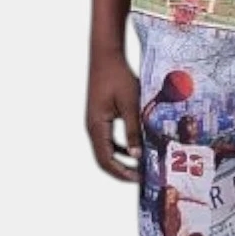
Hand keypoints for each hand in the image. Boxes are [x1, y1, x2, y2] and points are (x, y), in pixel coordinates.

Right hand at [85, 51, 142, 181]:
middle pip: (104, 159)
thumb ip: (134, 130)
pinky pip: (108, 140)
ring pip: (106, 151)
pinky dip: (121, 149)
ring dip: (122, 160)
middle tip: (142, 177)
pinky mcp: (99, 119)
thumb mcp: (131, 105)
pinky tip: (136, 150)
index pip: (106, 160)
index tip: (139, 179)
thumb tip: (137, 155)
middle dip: (122, 170)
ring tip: (141, 166)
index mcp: (97, 126)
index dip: (121, 173)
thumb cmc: (118, 77)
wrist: (106, 57)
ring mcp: (94, 124)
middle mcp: (92, 128)